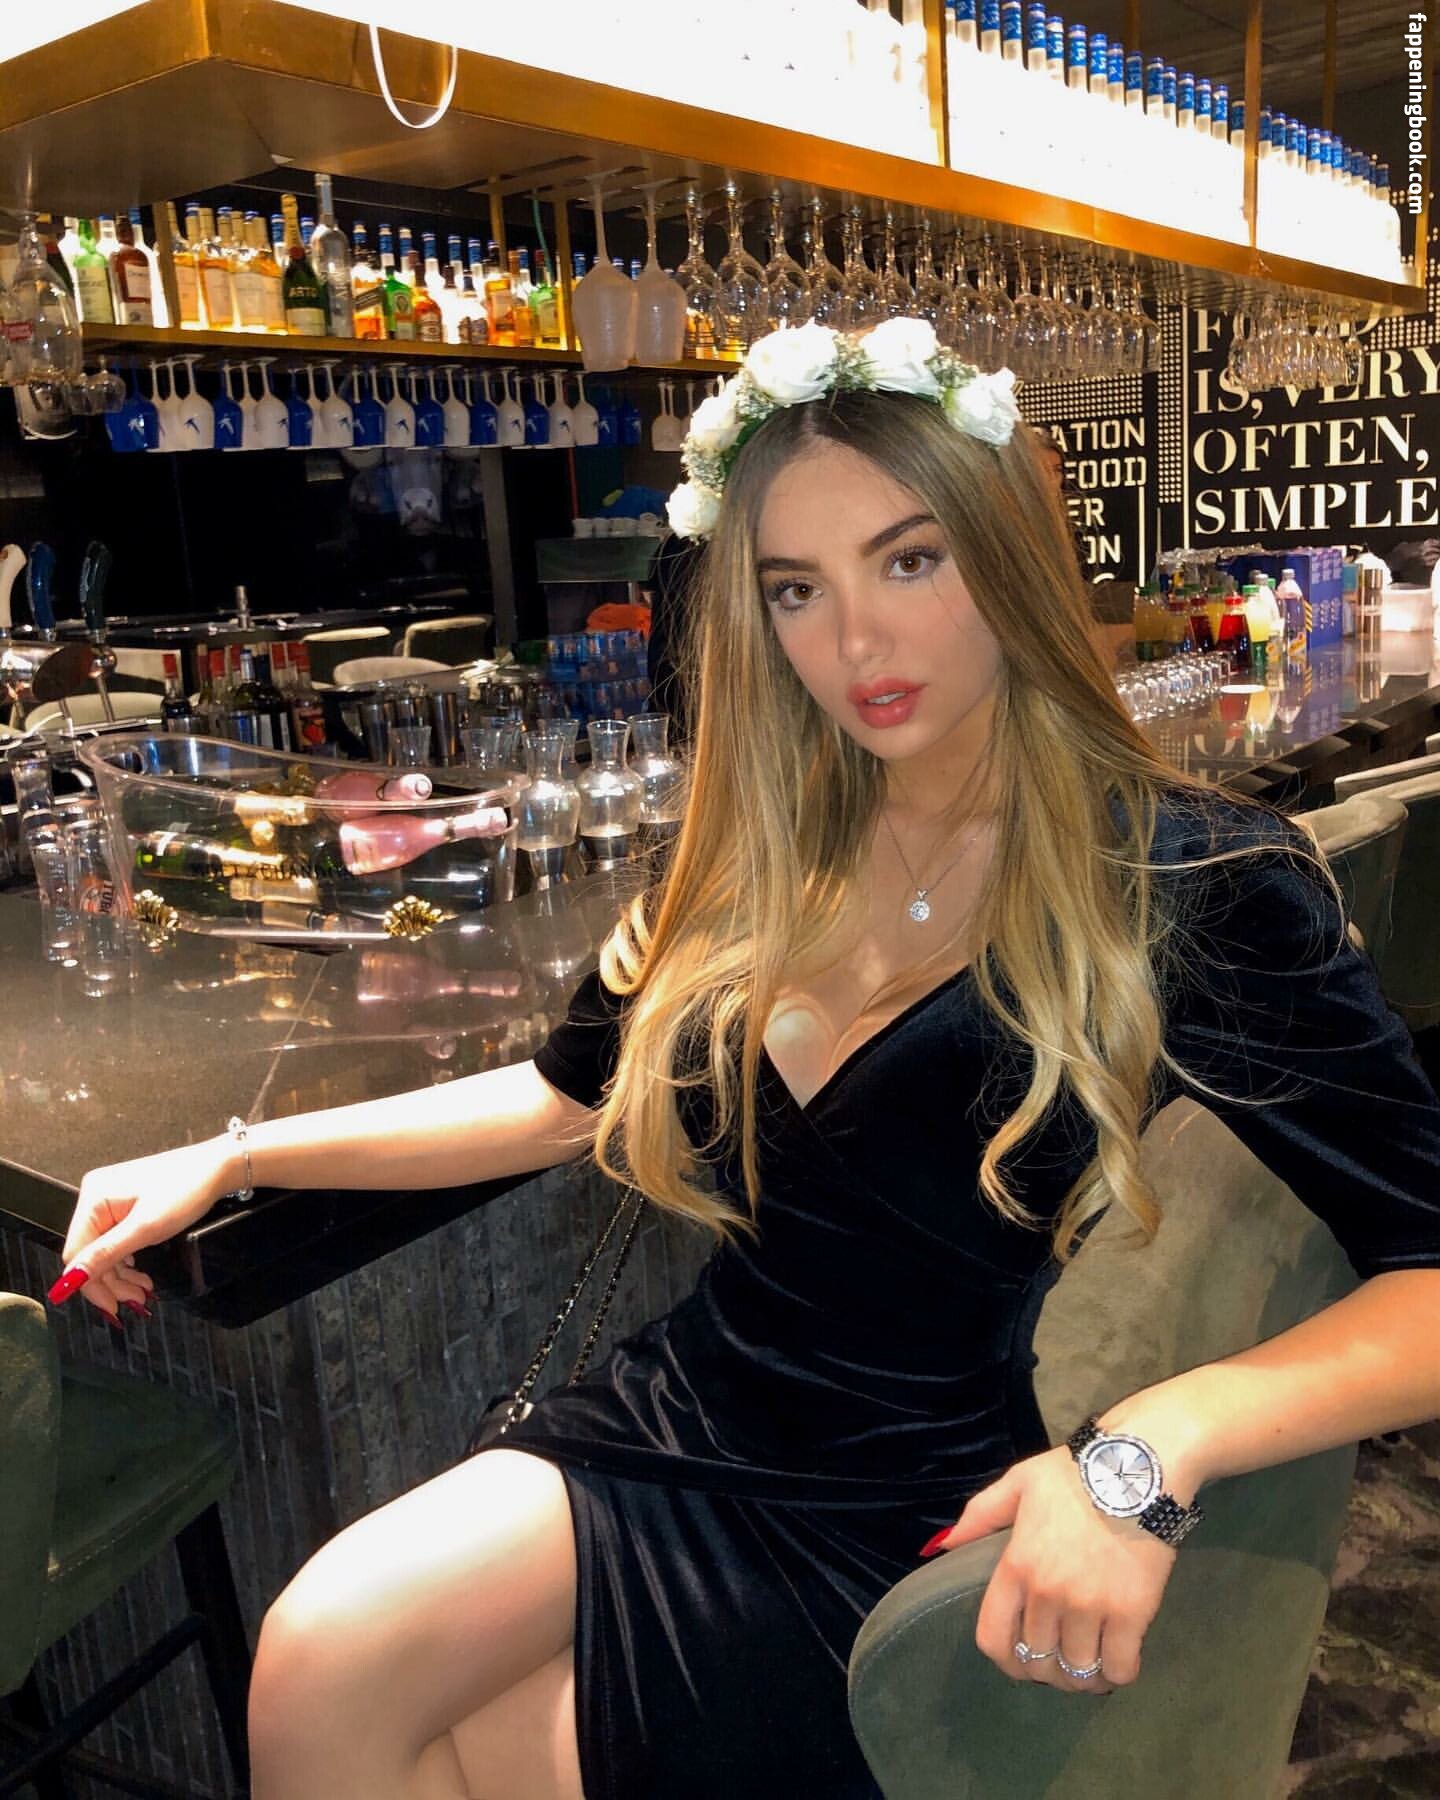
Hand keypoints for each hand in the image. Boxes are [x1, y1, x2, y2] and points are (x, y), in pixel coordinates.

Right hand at [52, 1137, 240, 1322]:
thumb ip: (107, 1253)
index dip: (89, 1284)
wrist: (216, 1167)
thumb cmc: (186, 1189)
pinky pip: (116, 1240)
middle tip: (135, 1301)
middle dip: (112, 1282)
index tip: (110, 1307)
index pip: (76, 1252)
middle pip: (90, 1254)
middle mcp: (96, 1198)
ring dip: (122, 1275)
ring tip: (143, 1291)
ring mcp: (110, 1202)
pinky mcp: (125, 1206)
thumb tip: (72, 1277)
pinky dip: (128, 1261)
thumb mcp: (145, 1228)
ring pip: (105, 1250)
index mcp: (93, 1199)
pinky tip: (140, 1274)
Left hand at [921, 1445, 1179, 1693]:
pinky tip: (1116, 1661)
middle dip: (1046, 1668)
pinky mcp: (1130, 1614)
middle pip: (1037, 1660)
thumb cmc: (1074, 1476)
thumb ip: (979, 1516)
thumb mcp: (1018, 1484)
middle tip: (1059, 1657)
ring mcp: (1089, 1607)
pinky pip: (1118, 1668)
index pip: (994, 1638)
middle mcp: (1047, 1594)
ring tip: (1087, 1664)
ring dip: (1080, 1676)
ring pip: (1077, 1670)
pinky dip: (1116, 1674)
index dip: (1005, 1660)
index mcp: (1016, 1567)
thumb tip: (942, 1544)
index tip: (1019, 1659)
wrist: (1135, 1471)